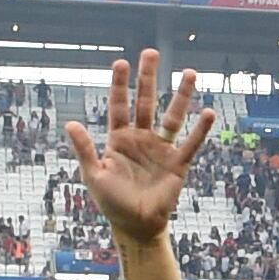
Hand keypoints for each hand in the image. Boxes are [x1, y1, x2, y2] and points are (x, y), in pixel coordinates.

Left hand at [66, 48, 209, 243]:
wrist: (136, 226)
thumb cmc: (112, 203)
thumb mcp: (94, 175)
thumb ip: (84, 149)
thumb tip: (71, 123)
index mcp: (119, 139)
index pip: (119, 105)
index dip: (119, 85)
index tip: (121, 63)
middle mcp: (142, 139)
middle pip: (146, 102)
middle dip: (148, 78)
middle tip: (151, 53)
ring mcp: (161, 149)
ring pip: (172, 116)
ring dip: (181, 95)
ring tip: (190, 73)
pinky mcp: (178, 163)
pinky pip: (191, 143)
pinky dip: (200, 129)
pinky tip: (208, 113)